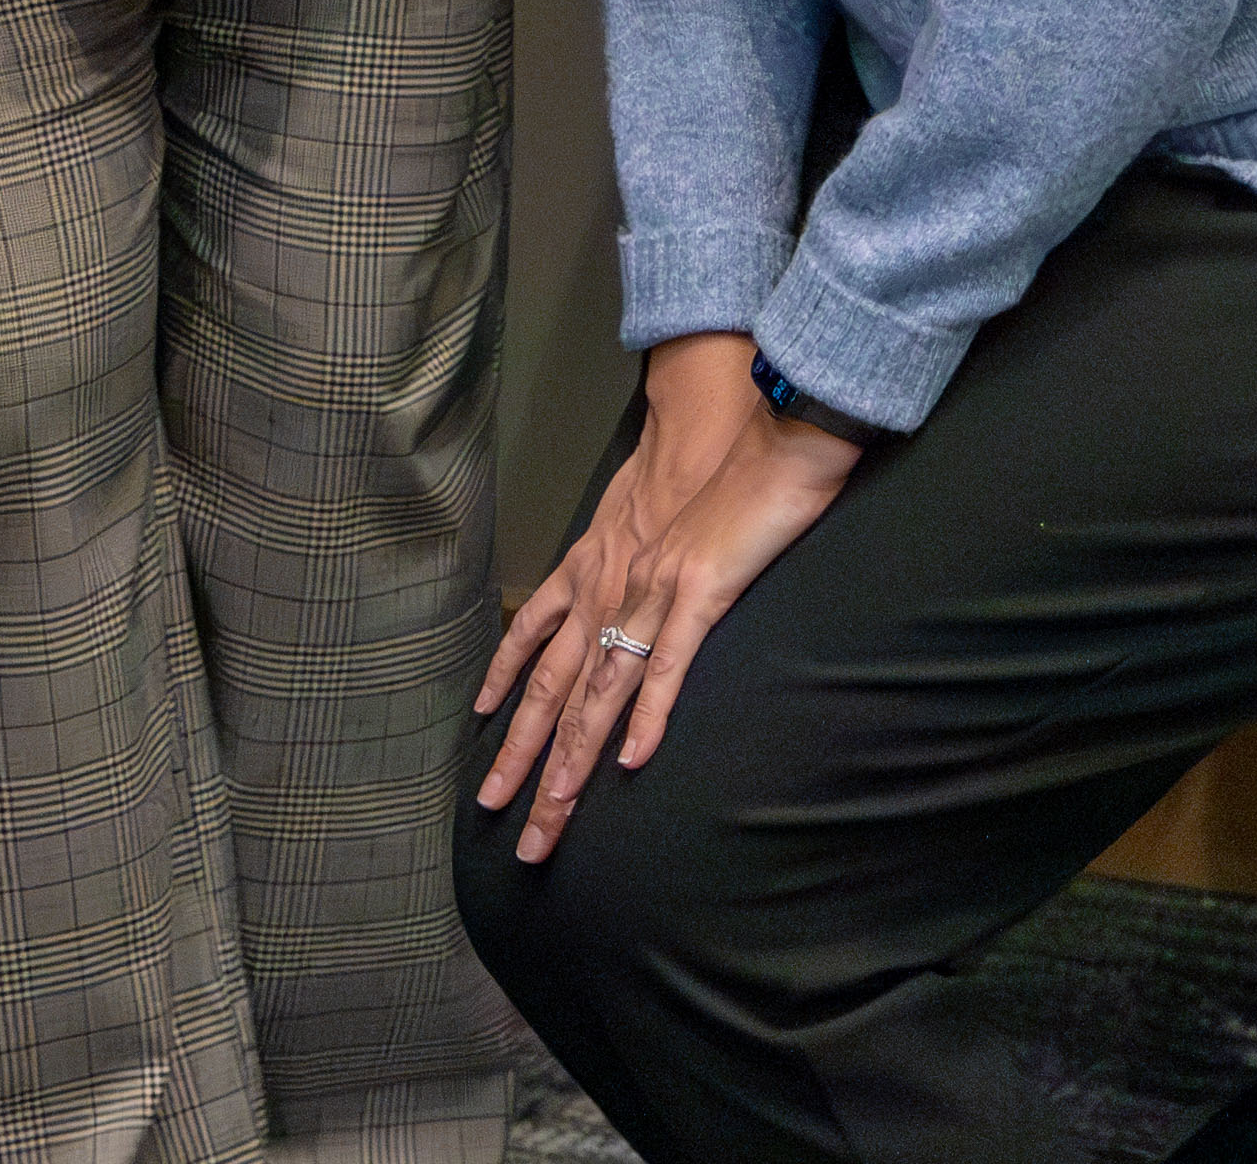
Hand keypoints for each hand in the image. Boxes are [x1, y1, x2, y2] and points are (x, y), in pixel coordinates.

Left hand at [473, 334, 864, 862]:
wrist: (767, 436)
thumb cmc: (722, 478)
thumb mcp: (658, 524)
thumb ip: (636, 565)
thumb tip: (629, 601)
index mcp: (598, 571)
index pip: (535, 647)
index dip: (506, 700)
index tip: (489, 753)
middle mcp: (610, 587)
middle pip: (554, 689)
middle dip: (527, 760)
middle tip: (504, 820)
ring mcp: (651, 592)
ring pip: (600, 692)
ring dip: (573, 759)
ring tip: (552, 814)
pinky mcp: (700, 594)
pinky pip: (667, 666)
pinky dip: (647, 717)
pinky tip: (631, 763)